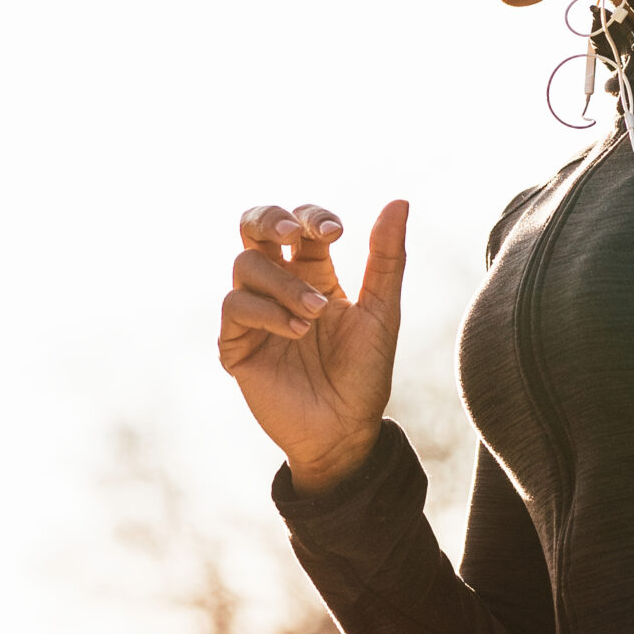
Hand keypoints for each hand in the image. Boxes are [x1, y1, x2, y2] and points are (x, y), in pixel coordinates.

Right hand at [217, 200, 407, 494]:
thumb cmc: (365, 374)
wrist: (346, 432)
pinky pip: (235, 306)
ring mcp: (254, 314)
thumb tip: (399, 200)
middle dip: (268, 218)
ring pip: (245, 265)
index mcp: (312, 274)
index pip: (299, 224)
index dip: (312, 216)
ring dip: (283, 283)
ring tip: (315, 314)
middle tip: (292, 231)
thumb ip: (387, 257)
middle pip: (253, 227)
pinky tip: (297, 332)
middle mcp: (278, 287)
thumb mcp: (381, 311)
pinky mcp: (236, 344)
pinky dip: (267, 312)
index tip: (337, 231)